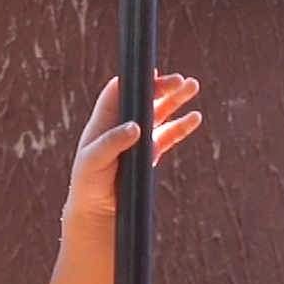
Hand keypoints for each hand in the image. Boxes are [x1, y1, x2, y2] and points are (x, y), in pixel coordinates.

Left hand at [65, 74, 201, 227]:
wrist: (97, 211)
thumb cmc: (88, 183)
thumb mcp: (93, 162)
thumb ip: (112, 142)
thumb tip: (135, 126)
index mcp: (104, 122)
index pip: (118, 93)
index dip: (133, 80)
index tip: (150, 72)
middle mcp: (122, 126)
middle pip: (143, 99)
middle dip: (161, 87)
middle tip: (179, 80)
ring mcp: (138, 139)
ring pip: (159, 113)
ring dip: (175, 100)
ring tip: (192, 86)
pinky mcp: (150, 153)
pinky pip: (169, 135)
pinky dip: (182, 126)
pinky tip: (194, 117)